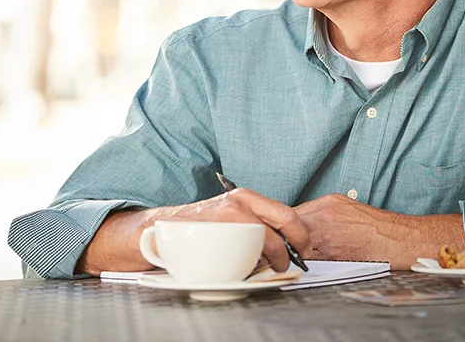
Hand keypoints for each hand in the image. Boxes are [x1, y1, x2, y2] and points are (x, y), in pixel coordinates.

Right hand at [77, 188, 310, 274]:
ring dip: (276, 259)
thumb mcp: (229, 216)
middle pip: (287, 221)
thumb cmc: (199, 228)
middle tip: (294, 260)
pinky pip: (248, 255)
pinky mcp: (220, 234)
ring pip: (270, 241)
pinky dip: (254, 265)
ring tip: (269, 266)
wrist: (161, 230)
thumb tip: (284, 242)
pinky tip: (247, 267)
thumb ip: (253, 222)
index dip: (301, 233)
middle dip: (297, 245)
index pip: (287, 212)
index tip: (304, 247)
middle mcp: (241, 202)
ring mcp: (230, 217)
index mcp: (245, 197)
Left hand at [295, 194, 464, 269]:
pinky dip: (307, 264)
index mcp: (326, 204)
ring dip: (293, 253)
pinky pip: (310, 261)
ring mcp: (327, 236)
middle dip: (284, 239)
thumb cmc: (375, 226)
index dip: (283, 226)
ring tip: (295, 257)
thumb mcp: (345, 207)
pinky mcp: (333, 255)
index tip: (280, 233)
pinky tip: (310, 265)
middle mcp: (323, 217)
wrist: (398, 239)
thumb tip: (300, 222)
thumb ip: (320, 213)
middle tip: (282, 248)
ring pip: (296, 247)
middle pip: (288, 229)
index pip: (290, 214)